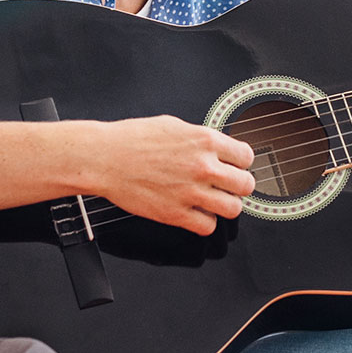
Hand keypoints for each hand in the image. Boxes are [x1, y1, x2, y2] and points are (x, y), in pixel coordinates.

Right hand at [90, 116, 254, 234]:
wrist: (104, 157)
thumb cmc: (132, 139)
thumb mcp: (174, 125)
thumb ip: (200, 139)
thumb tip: (217, 148)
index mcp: (204, 140)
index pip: (246, 156)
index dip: (240, 162)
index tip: (234, 166)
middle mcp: (203, 166)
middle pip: (246, 185)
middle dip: (238, 186)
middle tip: (227, 186)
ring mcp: (191, 192)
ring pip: (233, 209)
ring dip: (225, 206)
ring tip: (213, 201)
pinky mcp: (176, 213)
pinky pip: (208, 226)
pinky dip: (204, 222)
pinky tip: (195, 212)